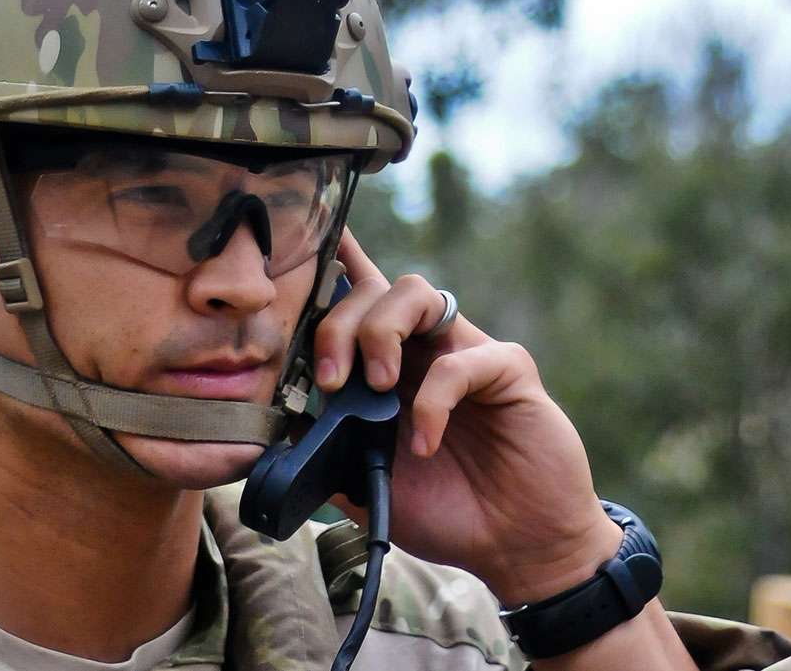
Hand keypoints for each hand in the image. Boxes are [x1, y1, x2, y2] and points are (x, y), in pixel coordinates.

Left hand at [313, 229, 622, 605]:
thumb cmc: (444, 510)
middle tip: (330, 380)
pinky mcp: (508, 370)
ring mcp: (465, 351)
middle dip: (337, 324)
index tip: (301, 244)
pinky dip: (432, 400)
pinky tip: (424, 442)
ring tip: (375, 388)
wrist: (513, 546)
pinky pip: (461, 360)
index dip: (332, 260)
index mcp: (386, 365)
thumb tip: (278, 423)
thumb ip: (326, 449)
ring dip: (380, 332)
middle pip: (372, 289)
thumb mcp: (363, 484)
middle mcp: (422, 347)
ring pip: (416, 293)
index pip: (355, 297)